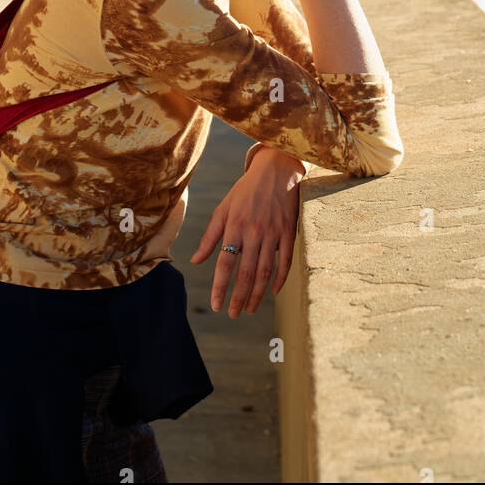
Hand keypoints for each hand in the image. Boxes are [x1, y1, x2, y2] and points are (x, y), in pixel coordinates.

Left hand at [189, 148, 303, 316]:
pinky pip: (285, 260)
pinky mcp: (289, 232)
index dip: (220, 287)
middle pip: (246, 272)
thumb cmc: (246, 190)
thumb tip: (195, 261)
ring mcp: (273, 233)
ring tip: (249, 309)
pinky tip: (273, 291)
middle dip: (238, 297)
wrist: (276, 170)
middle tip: (232, 314)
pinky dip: (280, 278)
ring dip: (257, 294)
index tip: (216, 306)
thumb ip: (210, 236)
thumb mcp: (224, 208)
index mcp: (235, 226)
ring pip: (265, 271)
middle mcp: (254, 232)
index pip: (225, 263)